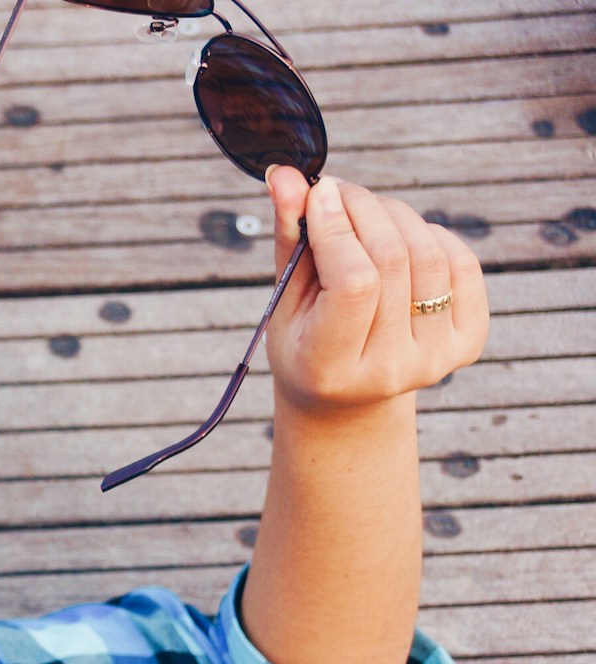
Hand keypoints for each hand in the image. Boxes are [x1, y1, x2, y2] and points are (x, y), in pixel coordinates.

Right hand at [264, 167, 489, 419]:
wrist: (347, 398)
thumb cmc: (305, 341)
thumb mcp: (286, 299)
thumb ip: (291, 237)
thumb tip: (288, 175)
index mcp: (330, 367)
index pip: (354, 284)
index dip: (340, 228)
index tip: (320, 194)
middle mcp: (389, 370)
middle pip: (393, 261)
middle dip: (364, 209)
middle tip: (339, 191)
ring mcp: (434, 360)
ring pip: (429, 255)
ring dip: (396, 216)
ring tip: (367, 212)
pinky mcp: (467, 344)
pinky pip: (462, 265)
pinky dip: (433, 236)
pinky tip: (406, 238)